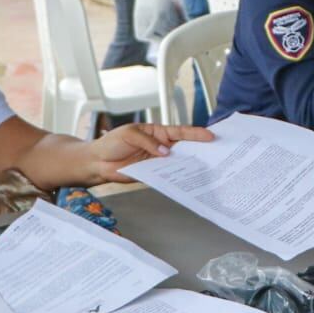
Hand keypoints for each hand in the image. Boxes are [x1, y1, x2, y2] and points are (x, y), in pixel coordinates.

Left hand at [86, 123, 212, 182]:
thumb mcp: (129, 134)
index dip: (195, 134)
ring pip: (178, 163)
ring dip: (189, 166)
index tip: (210, 136)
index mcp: (157, 132)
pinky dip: (175, 178)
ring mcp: (158, 161)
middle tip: (215, 153)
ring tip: (205, 169)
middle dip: (199, 150)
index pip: (180, 132)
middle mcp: (161, 146)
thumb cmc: (111, 143)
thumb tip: (165, 152)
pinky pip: (167, 176)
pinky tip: (185, 180)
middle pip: (184, 148)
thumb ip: (147, 141)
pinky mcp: (152, 174)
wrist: (98, 162)